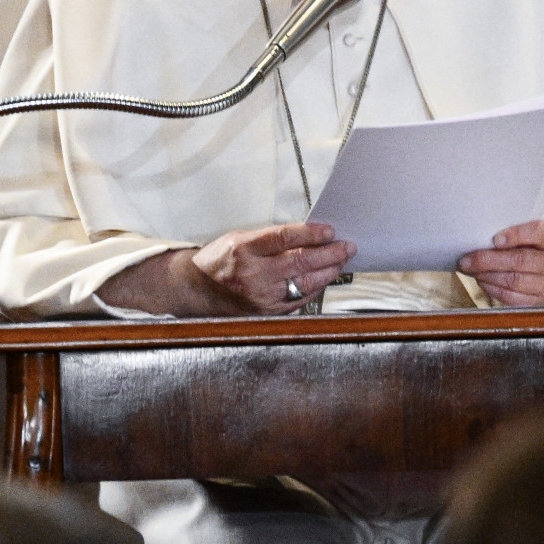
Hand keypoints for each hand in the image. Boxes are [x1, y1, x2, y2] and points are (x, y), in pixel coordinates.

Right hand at [186, 222, 353, 313]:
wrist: (196, 290)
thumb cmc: (220, 260)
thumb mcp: (240, 238)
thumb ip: (273, 238)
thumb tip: (310, 235)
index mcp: (244, 250)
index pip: (285, 238)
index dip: (312, 234)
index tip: (330, 231)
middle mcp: (252, 274)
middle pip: (300, 262)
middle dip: (329, 254)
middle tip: (347, 247)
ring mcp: (261, 296)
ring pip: (305, 283)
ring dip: (329, 271)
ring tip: (341, 261)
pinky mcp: (267, 312)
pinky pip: (300, 299)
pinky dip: (316, 287)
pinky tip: (326, 278)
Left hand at [459, 221, 543, 306]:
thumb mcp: (543, 232)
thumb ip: (522, 232)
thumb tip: (486, 239)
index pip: (538, 233)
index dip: (516, 235)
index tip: (495, 239)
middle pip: (521, 261)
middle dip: (488, 260)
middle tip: (466, 259)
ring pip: (513, 281)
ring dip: (486, 275)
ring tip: (470, 269)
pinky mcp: (541, 302)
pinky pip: (512, 298)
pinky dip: (492, 289)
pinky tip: (482, 280)